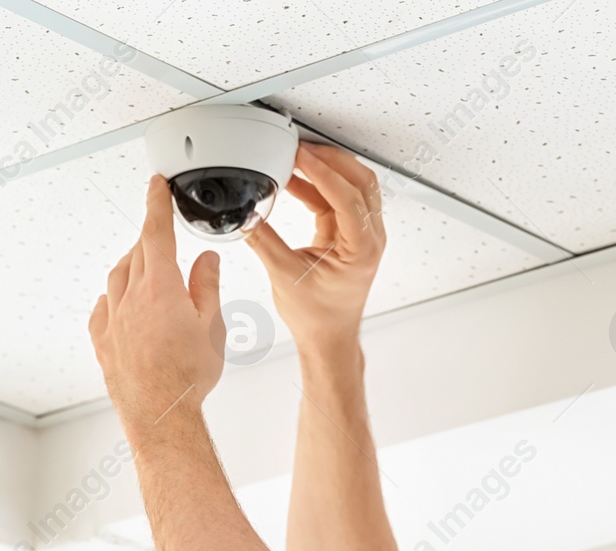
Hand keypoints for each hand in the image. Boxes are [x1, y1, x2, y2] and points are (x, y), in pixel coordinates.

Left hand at [89, 175, 222, 440]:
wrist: (161, 415)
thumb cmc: (188, 378)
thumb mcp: (213, 328)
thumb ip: (207, 288)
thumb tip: (205, 261)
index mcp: (162, 288)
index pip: (157, 232)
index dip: (156, 204)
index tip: (156, 186)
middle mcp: (131, 299)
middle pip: (138, 253)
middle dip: (150, 238)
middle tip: (161, 233)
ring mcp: (113, 320)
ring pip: (118, 278)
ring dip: (132, 265)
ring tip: (146, 267)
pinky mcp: (103, 342)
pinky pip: (102, 308)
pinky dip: (113, 297)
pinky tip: (120, 302)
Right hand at [242, 141, 385, 353]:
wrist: (328, 337)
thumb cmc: (319, 317)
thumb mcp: (285, 276)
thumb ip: (263, 241)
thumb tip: (246, 215)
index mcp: (362, 248)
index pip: (347, 197)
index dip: (322, 171)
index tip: (300, 155)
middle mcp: (369, 237)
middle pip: (360, 181)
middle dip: (330, 160)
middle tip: (301, 148)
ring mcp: (363, 234)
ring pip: (354, 186)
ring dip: (327, 169)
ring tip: (297, 159)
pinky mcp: (350, 234)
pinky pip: (338, 199)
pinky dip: (318, 186)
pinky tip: (294, 180)